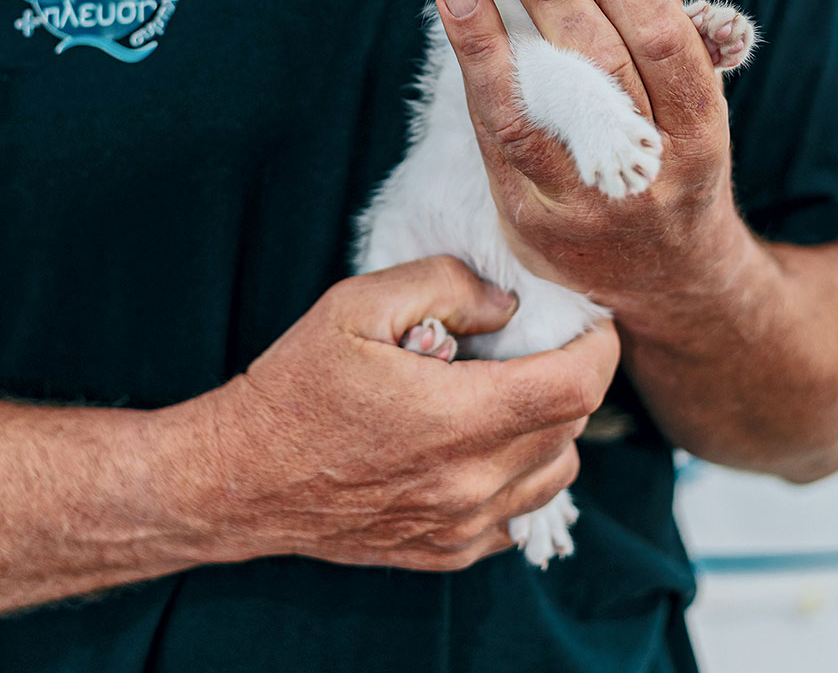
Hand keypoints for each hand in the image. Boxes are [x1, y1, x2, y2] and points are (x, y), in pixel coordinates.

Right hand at [190, 257, 618, 571]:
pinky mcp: (445, 552)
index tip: (590, 321)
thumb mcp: (358, 303)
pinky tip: (480, 442)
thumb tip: (507, 306)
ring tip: (507, 391)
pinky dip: (521, 475)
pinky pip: (519, 514)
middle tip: (537, 342)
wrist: (240, 478)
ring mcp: (460, 526)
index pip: (575, 387)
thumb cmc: (297, 384)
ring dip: (551, 427)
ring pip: (555, 473)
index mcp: (456, 418)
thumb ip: (444, 284)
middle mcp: (469, 483)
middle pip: (571, 427)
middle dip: (571, 376)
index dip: (597, 347)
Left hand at [435, 0, 747, 327]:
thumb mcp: (693, 99)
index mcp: (699, 133)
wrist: (667, 278)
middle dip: (557, 1)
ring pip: (531, 116)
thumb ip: (662, 20)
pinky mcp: (533, 223)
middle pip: (598, 70)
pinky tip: (457, 40)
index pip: (663, 42)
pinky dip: (477, 85)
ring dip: (487, 43)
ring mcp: (585, 206)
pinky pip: (497, 145)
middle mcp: (647, 174)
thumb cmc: (678, 163)